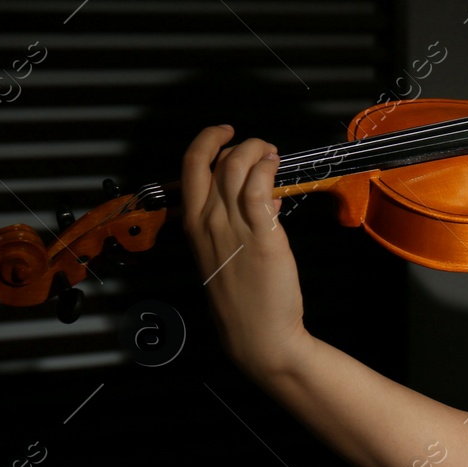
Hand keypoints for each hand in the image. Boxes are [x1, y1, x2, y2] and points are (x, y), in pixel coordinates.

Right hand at [181, 125, 312, 378]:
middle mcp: (207, 221)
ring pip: (236, 166)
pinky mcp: (261, 233)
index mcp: (192, 225)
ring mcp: (232, 226)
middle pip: (208, 160)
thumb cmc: (243, 297)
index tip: (223, 134)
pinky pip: (259, 186)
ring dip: (257, 150)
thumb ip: (234, 221)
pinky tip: (279, 168)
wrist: (257, 332)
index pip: (188, 169)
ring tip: (273, 155)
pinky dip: (268, 168)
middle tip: (253, 141)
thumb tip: (258, 193)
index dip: (205, 143)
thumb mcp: (224, 253)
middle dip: (228, 139)